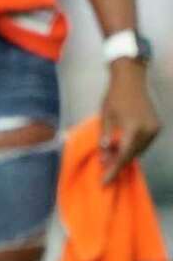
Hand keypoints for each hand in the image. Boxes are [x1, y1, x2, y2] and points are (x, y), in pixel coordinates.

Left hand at [99, 60, 161, 184]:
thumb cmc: (114, 96)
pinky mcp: (157, 126)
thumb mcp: (105, 117)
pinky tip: (123, 146)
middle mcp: (147, 131)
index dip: (113, 169)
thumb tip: (104, 159)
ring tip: (111, 155)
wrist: (131, 79)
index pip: (123, 155)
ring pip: (139, 150)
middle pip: (132, 155)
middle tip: (105, 168)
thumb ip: (105, 139)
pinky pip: (144, 143)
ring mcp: (154, 129)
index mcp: (133, 128)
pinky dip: (134, 147)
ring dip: (126, 155)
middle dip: (118, 163)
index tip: (104, 181)